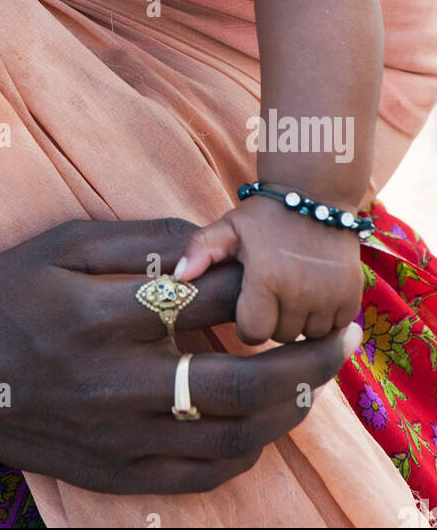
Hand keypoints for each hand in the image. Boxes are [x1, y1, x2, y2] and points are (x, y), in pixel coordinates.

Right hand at [0, 216, 361, 496]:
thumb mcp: (55, 245)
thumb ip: (137, 239)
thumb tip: (209, 238)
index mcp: (100, 315)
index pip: (210, 300)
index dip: (259, 282)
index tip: (279, 269)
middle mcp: (116, 382)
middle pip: (242, 378)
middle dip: (307, 358)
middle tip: (343, 338)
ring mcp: (119, 436)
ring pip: (234, 435)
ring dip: (288, 408)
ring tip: (312, 380)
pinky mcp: (117, 473)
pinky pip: (202, 473)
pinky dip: (246, 450)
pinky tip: (261, 423)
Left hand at [175, 197, 364, 344]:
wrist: (317, 192)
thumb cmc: (266, 213)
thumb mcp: (229, 226)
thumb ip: (200, 250)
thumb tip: (177, 278)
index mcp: (265, 278)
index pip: (252, 333)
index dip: (247, 321)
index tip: (250, 300)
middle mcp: (300, 291)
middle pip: (281, 336)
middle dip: (274, 319)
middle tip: (273, 291)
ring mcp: (330, 295)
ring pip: (309, 335)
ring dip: (300, 321)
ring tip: (294, 290)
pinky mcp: (352, 296)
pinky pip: (335, 328)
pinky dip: (326, 318)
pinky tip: (315, 294)